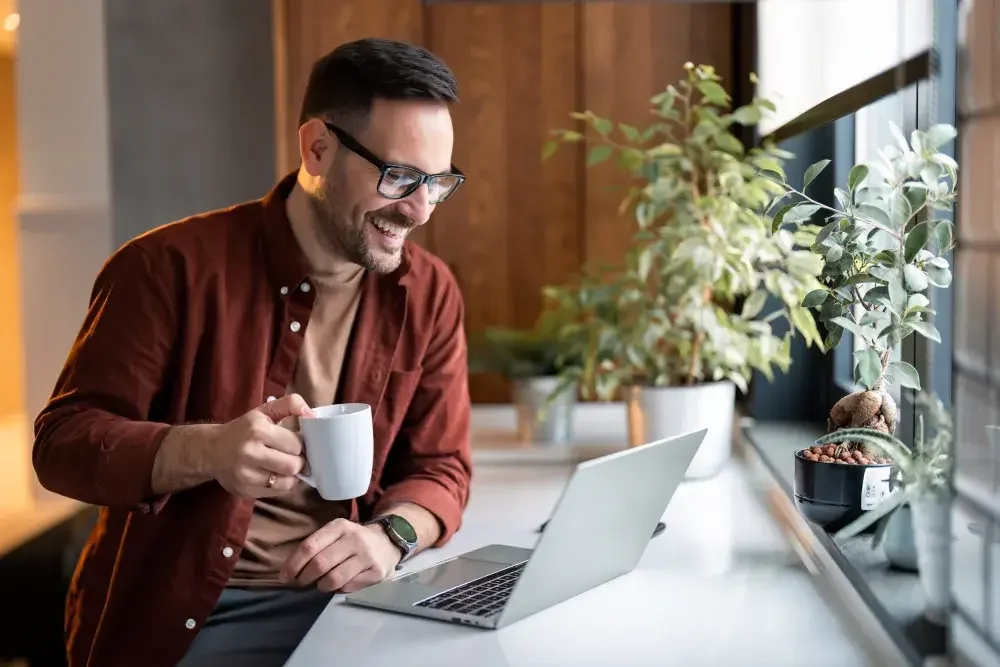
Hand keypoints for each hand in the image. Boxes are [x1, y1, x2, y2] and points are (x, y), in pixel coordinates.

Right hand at [206, 394, 314, 497]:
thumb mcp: (264, 411)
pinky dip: (280, 485)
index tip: (295, 442)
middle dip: (298, 462)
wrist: (211, 450)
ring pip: (286, 483)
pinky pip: (276, 493)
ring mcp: (245, 475)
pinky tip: (273, 474)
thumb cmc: (244, 429)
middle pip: (293, 466)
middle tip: (293, 456)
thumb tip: (311, 414)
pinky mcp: (244, 491)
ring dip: (290, 475)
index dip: (299, 444)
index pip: (296, 444)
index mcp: (257, 430)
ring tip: (284, 466)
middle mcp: (250, 453)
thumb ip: (290, 404)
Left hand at [279, 518, 401, 592]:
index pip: (310, 546)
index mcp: (339, 526)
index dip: (293, 564)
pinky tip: (340, 583)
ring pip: (333, 579)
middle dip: (305, 578)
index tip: (284, 577)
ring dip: (321, 586)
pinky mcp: (375, 572)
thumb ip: (316, 546)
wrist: (388, 541)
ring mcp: (367, 556)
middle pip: (320, 564)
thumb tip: (290, 570)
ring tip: (321, 583)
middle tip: (302, 582)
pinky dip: (338, 589)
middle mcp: (354, 539)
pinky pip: (348, 587)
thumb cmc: (352, 540)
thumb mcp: (336, 533)